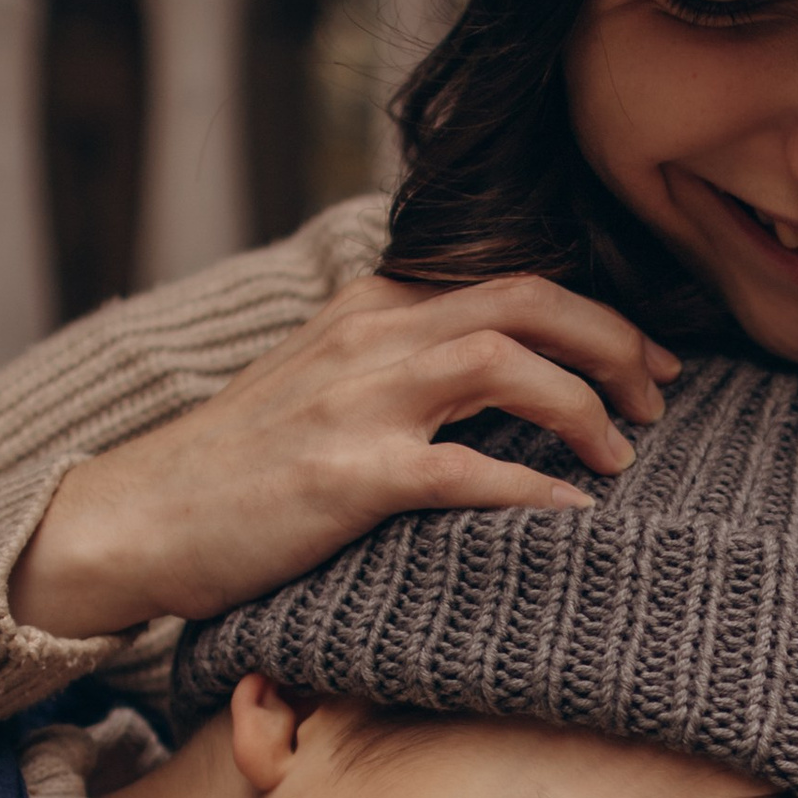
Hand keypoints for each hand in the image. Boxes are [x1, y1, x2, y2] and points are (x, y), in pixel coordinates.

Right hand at [9, 273, 678, 636]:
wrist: (138, 517)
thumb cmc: (237, 467)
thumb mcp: (321, 381)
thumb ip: (399, 361)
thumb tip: (496, 376)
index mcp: (369, 305)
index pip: (510, 279)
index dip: (596, 316)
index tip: (646, 360)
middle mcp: (368, 334)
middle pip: (527, 301)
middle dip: (613, 343)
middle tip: (660, 396)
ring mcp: (357, 401)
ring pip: (505, 362)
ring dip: (583, 405)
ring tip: (622, 453)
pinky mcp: (348, 475)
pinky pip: (467, 470)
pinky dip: (534, 489)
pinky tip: (574, 515)